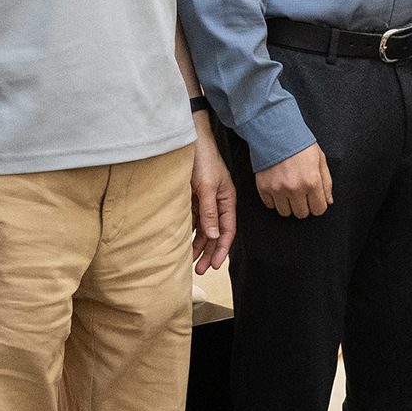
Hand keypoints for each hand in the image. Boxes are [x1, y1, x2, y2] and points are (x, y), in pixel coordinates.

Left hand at [189, 120, 237, 271]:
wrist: (188, 140)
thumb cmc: (203, 159)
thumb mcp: (207, 187)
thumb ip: (210, 212)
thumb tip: (214, 236)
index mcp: (227, 200)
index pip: (227, 230)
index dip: (222, 249)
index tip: (215, 265)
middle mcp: (217, 202)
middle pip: (215, 233)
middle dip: (209, 252)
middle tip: (201, 270)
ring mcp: (204, 200)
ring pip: (203, 229)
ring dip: (198, 245)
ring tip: (191, 262)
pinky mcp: (192, 197)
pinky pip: (192, 220)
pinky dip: (189, 233)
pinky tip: (184, 243)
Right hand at [256, 142, 334, 218]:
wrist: (276, 132)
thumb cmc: (300, 144)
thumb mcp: (320, 160)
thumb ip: (326, 182)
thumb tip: (328, 201)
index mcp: (312, 182)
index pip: (318, 210)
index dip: (318, 205)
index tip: (314, 199)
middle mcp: (295, 189)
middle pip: (302, 214)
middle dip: (304, 206)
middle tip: (302, 194)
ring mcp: (278, 189)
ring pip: (285, 213)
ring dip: (289, 205)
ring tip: (289, 192)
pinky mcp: (264, 188)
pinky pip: (270, 205)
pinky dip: (274, 200)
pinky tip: (278, 188)